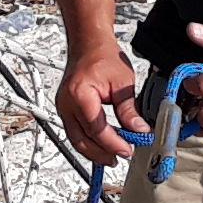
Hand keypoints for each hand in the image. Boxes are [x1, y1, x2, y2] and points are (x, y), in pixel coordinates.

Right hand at [57, 45, 145, 164]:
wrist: (89, 44)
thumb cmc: (103, 56)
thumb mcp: (123, 83)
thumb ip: (129, 110)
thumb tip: (139, 130)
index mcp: (80, 95)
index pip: (96, 129)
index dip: (112, 143)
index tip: (127, 150)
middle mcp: (67, 104)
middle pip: (82, 140)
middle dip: (101, 153)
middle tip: (120, 158)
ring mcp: (63, 108)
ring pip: (75, 140)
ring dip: (93, 151)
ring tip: (111, 157)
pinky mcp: (65, 110)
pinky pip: (74, 132)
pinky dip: (88, 142)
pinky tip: (101, 146)